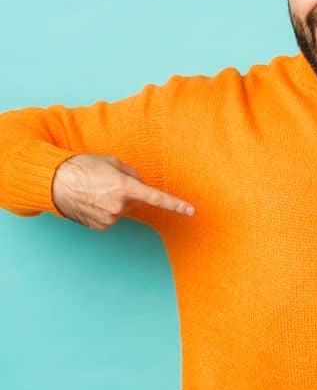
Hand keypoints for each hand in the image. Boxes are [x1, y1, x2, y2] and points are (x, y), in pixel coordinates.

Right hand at [51, 153, 194, 229]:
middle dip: (128, 193)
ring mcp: (109, 218)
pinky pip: (111, 218)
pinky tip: (91, 201)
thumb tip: (141, 183)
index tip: (191, 211)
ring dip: (115, 202)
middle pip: (136, 202)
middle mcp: (119, 206)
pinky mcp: (100, 226)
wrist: (53, 182)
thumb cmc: (82, 168)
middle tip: (108, 183)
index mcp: (125, 187)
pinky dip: (105, 210)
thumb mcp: (112, 162)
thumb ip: (132, 173)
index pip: (156, 197)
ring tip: (95, 191)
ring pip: (123, 210)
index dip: (175, 204)